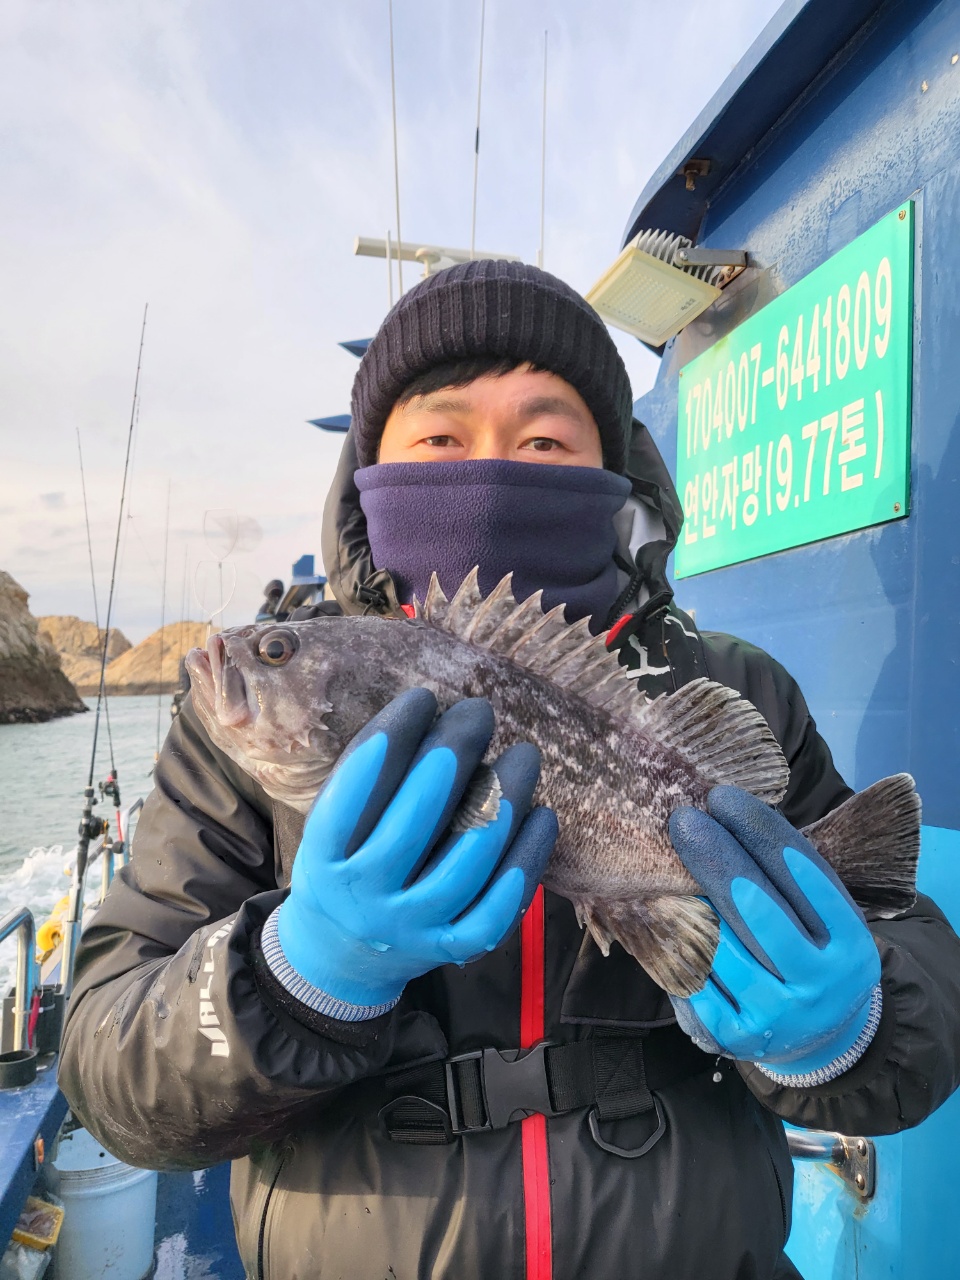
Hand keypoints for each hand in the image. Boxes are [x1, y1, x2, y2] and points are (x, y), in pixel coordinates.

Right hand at [275, 688, 557, 1012]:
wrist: (341, 955)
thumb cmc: (345, 864)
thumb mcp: (331, 826)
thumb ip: (367, 781)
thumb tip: (430, 715)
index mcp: (323, 861)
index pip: (354, 794)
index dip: (389, 740)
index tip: (422, 697)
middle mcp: (364, 900)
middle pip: (413, 823)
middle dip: (451, 756)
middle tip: (478, 712)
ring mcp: (411, 929)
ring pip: (465, 864)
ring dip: (502, 802)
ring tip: (523, 755)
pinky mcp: (451, 949)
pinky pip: (498, 908)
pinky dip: (525, 860)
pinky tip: (543, 816)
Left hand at [667, 786, 881, 1079]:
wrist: (816, 1035)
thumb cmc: (809, 951)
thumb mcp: (822, 918)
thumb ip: (789, 879)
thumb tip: (727, 815)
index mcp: (851, 946)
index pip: (809, 882)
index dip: (765, 836)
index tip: (725, 800)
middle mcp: (822, 986)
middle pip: (760, 914)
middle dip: (718, 860)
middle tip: (684, 820)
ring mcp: (779, 1017)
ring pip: (721, 948)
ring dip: (690, 905)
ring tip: (668, 873)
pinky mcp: (734, 1038)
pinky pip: (693, 982)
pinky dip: (676, 948)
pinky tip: (664, 922)